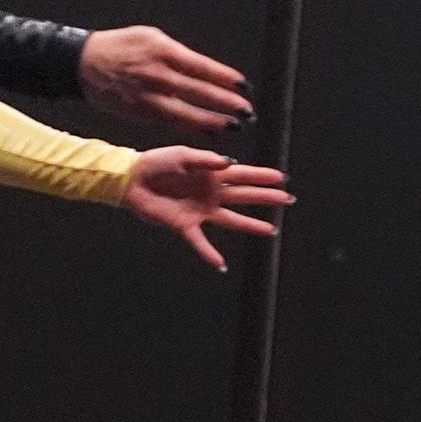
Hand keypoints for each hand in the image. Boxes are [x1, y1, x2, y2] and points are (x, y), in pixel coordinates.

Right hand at [80, 26, 253, 131]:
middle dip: (226, 103)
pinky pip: (170, 122)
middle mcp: (157, 74)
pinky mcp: (139, 111)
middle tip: (246, 111)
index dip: (225, 78)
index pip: (202, 67)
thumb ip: (177, 54)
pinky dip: (191, 127)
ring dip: (212, 121)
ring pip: (186, 112)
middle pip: (199, 91)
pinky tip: (207, 131)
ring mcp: (148, 96)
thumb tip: (204, 70)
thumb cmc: (122, 46)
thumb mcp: (151, 37)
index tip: (243, 86)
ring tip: (232, 126)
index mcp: (163, 51)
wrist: (84, 62)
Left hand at [125, 147, 290, 268]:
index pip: (243, 175)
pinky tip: (221, 265)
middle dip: (266, 197)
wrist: (133, 179)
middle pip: (244, 196)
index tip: (282, 177)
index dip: (262, 176)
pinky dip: (209, 254)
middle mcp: (211, 193)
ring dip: (251, 225)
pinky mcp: (184, 225)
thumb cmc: (157, 163)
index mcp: (212, 174)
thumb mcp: (182, 155)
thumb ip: (206, 160)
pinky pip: (200, 242)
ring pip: (231, 219)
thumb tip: (230, 163)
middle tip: (287, 200)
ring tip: (271, 231)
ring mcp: (200, 210)